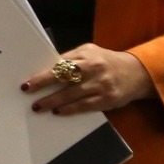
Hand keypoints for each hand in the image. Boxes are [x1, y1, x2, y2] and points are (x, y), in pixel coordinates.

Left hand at [24, 44, 156, 115]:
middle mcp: (94, 69)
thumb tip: (46, 69)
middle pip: (64, 78)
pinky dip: (70, 109)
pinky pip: (85, 106)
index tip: (27, 83)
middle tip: (28, 94)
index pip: (60, 65)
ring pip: (72, 95)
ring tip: (39, 106)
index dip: (42, 75)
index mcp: (86, 55)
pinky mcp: (108, 99)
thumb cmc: (105, 61)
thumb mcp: (89, 53)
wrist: (137, 72)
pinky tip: (58, 111)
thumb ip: (70, 59)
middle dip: (43, 86)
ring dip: (53, 101)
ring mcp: (101, 85)